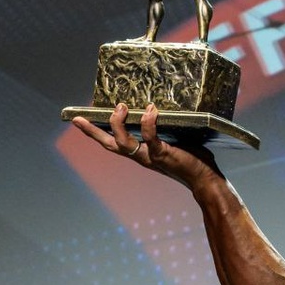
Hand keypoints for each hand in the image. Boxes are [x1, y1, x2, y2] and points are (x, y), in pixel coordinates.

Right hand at [71, 103, 222, 192]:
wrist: (205, 178)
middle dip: (92, 132)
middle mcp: (141, 156)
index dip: (96, 132)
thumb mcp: (173, 140)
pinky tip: (150, 110)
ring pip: (123, 143)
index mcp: (140, 153)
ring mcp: (150, 156)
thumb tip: (158, 106)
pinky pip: (150, 138)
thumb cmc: (192, 158)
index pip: (113, 142)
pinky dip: (148, 124)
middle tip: (79, 119)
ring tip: (121, 107)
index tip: (79, 119)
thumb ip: (163, 128)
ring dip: (118, 124)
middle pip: (109, 145)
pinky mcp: (162, 154)